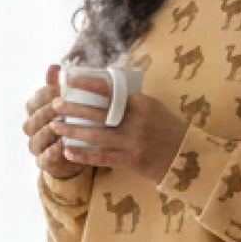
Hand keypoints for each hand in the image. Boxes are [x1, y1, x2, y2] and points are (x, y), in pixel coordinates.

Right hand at [25, 66, 85, 180]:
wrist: (78, 151)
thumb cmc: (73, 121)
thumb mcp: (69, 104)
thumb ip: (60, 87)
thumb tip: (54, 66)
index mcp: (35, 112)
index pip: (34, 101)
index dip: (46, 94)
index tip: (61, 89)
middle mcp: (32, 129)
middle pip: (31, 120)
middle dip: (46, 112)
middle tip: (61, 106)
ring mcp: (36, 147)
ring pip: (35, 139)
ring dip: (47, 131)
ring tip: (61, 124)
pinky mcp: (44, 163)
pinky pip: (44, 158)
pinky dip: (52, 151)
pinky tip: (63, 143)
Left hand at [53, 76, 187, 186]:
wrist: (185, 156)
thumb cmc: (164, 128)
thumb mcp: (151, 107)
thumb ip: (128, 100)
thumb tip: (100, 88)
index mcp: (141, 103)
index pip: (110, 90)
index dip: (88, 84)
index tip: (70, 80)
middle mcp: (136, 122)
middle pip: (99, 113)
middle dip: (74, 108)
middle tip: (55, 103)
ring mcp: (133, 142)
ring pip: (97, 136)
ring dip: (73, 131)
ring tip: (55, 126)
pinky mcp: (131, 161)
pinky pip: (102, 158)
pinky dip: (84, 155)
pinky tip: (68, 151)